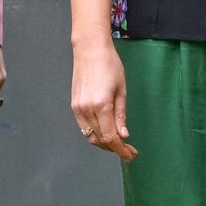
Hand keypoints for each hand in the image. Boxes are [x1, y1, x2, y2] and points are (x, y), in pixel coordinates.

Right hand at [71, 42, 136, 161]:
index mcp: (101, 105)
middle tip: (128, 151)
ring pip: (91, 136)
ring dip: (104, 143)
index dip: (121, 150)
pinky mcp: (74, 106)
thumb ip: (121, 115)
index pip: (111, 138)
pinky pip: (84, 127)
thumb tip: (124, 135)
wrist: (90, 50)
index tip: (131, 155)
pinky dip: (95, 134)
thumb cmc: (109, 65)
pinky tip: (105, 133)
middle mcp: (87, 109)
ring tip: (118, 143)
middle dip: (115, 148)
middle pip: (100, 140)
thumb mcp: (122, 90)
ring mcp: (78, 108)